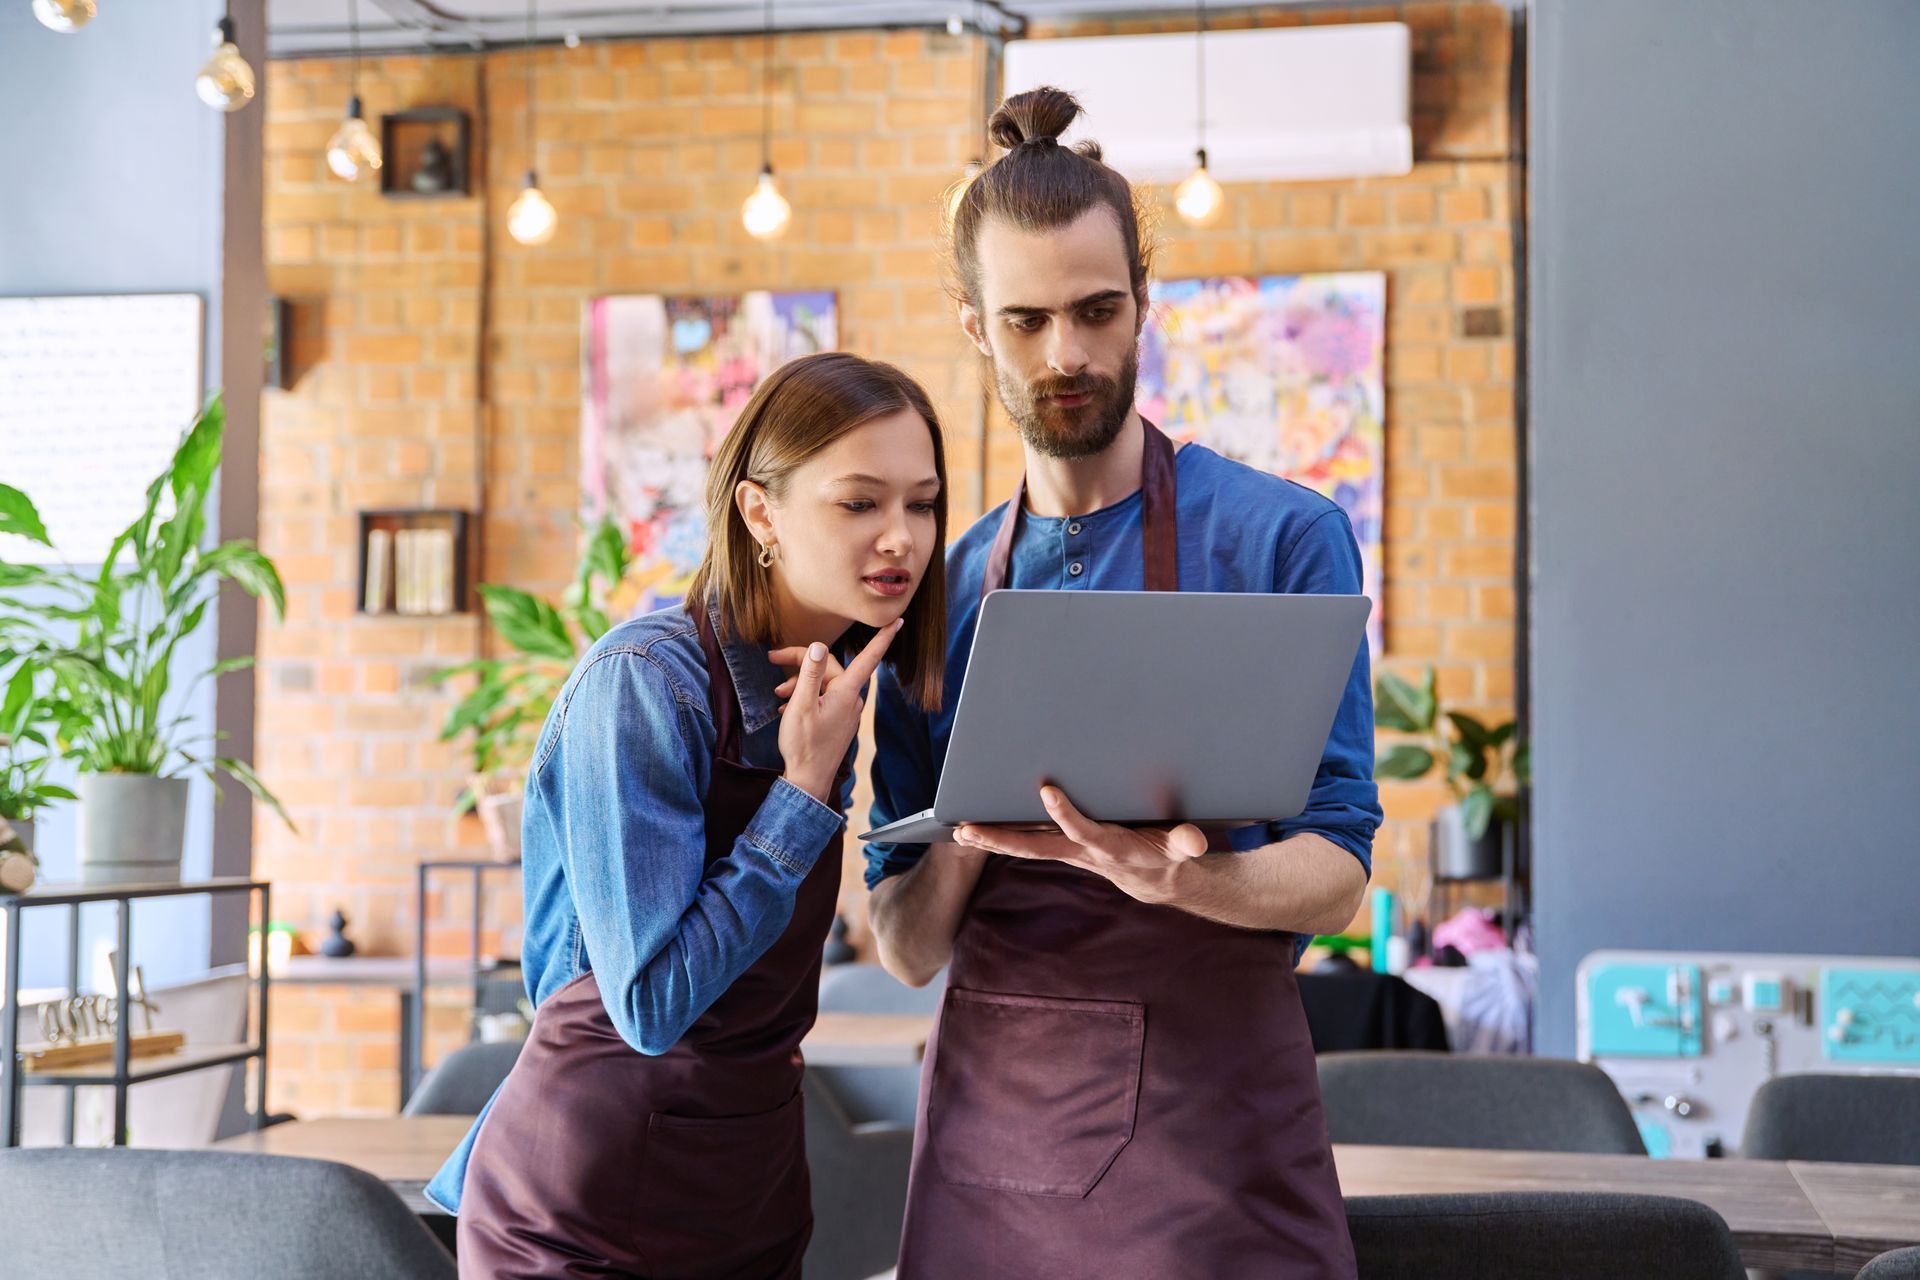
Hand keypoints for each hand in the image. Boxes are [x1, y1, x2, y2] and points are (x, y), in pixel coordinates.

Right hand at [771, 620, 899, 802]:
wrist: (808, 780)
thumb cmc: (804, 745)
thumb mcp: (801, 706)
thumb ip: (809, 674)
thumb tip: (818, 646)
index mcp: (845, 693)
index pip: (868, 658)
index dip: (882, 638)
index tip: (898, 620)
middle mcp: (851, 700)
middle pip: (829, 667)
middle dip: (801, 662)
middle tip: (773, 660)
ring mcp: (846, 711)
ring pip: (823, 683)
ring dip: (800, 683)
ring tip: (778, 694)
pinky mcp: (839, 721)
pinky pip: (824, 698)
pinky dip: (806, 697)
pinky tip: (788, 707)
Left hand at [953, 785, 1207, 904]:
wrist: (1153, 880)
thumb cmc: (1165, 856)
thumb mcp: (1178, 850)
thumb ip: (1184, 843)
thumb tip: (1194, 840)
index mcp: (1107, 847)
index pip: (1082, 830)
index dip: (1065, 813)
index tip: (1047, 790)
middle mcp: (1079, 851)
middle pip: (1034, 847)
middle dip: (1001, 840)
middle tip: (967, 832)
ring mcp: (1065, 851)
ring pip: (1023, 845)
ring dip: (991, 840)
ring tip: (958, 833)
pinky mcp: (1060, 846)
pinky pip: (1026, 840)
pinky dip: (1000, 836)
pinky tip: (974, 830)